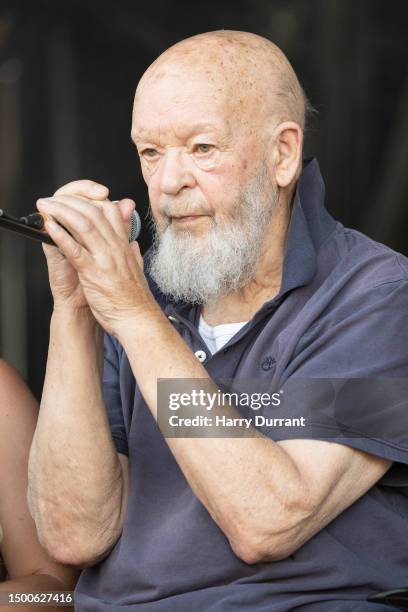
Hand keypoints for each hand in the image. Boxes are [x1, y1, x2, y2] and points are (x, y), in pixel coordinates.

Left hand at [38, 181, 133, 314]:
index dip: (91, 200)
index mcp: (124, 246)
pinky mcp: (93, 273)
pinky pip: (75, 248)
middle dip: (70, 201)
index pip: (110, 211)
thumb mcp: (136, 269)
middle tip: (52, 199)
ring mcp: (105, 258)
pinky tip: (49, 227)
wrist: (138, 320)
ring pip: (83, 224)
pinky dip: (60, 235)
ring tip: (46, 207)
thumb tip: (132, 243)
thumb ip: (133, 253)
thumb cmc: (135, 300)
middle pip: (93, 212)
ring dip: (61, 212)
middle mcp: (115, 248)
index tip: (75, 200)